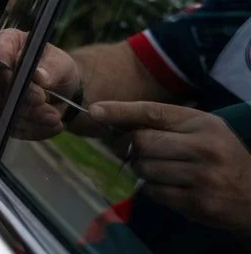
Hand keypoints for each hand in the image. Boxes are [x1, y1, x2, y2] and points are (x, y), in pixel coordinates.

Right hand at [0, 28, 79, 139]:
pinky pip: (10, 128)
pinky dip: (33, 130)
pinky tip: (50, 126)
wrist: (59, 91)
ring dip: (32, 119)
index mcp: (6, 44)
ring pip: (4, 112)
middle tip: (49, 108)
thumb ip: (51, 68)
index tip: (34, 87)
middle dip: (26, 102)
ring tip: (55, 119)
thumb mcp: (61, 63)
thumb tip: (39, 76)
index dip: (11, 73)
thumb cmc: (56, 69)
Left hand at [91, 101, 250, 234]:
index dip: (119, 111)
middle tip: (132, 150)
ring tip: (158, 168)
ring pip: (143, 169)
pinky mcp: (197, 203)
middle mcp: (204, 148)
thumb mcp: (201, 130)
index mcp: (203, 123)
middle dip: (128, 146)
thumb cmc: (220, 155)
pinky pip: (153, 192)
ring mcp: (201, 178)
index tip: (94, 111)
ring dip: (140, 169)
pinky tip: (169, 185)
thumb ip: (163, 124)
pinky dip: (152, 189)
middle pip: (141, 142)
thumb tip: (113, 120)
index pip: (152, 112)